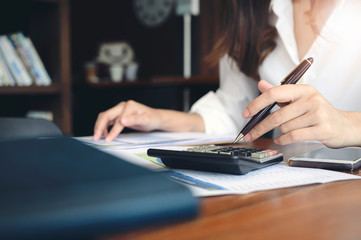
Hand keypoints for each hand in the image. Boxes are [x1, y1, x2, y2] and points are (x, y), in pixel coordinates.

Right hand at [93, 100, 161, 141]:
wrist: (155, 118)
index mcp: (129, 106)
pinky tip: (104, 134)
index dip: (112, 130)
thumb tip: (123, 120)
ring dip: (100, 127)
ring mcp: (120, 110)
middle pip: (106, 115)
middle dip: (99, 127)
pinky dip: (104, 127)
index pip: (118, 120)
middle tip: (96, 138)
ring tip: (98, 137)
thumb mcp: (146, 120)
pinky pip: (108, 120)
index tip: (109, 139)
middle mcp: (123, 106)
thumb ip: (134, 120)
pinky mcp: (119, 115)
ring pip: (105, 117)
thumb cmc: (152, 119)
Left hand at [242, 80, 358, 147]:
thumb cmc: (318, 112)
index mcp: (303, 89)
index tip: (246, 113)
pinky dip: (284, 140)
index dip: (257, 104)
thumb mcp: (299, 99)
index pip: (274, 93)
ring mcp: (318, 114)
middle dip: (260, 127)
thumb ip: (279, 93)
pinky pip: (293, 136)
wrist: (344, 126)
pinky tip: (282, 139)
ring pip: (285, 127)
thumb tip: (261, 84)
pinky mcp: (322, 129)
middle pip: (277, 115)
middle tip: (249, 134)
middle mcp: (311, 99)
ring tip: (288, 131)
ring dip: (280, 133)